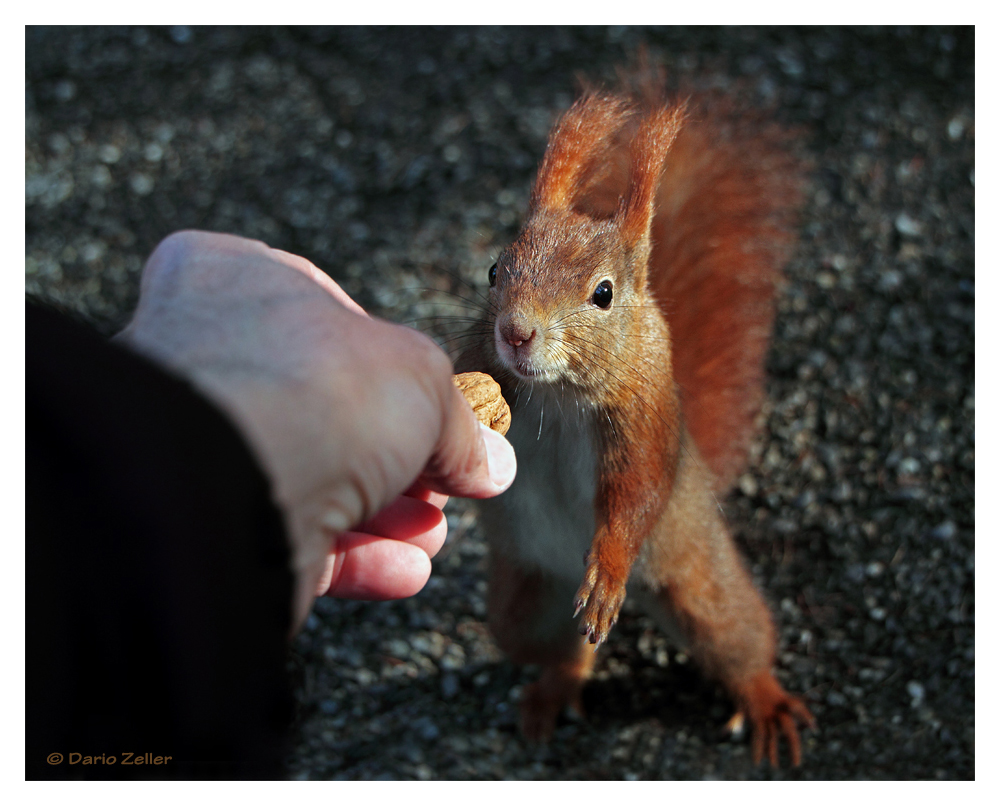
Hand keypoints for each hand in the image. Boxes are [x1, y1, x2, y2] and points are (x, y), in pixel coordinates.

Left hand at [117, 231, 515, 629]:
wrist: (232, 484)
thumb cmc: (317, 389)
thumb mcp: (422, 379)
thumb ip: (457, 423)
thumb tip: (490, 465)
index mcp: (235, 282)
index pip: (324, 311)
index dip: (389, 359)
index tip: (434, 402)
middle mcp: (204, 357)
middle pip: (327, 409)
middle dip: (398, 458)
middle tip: (445, 483)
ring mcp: (199, 445)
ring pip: (310, 479)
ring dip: (383, 515)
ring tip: (432, 534)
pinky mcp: (206, 523)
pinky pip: (289, 536)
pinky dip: (353, 557)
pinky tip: (404, 571)